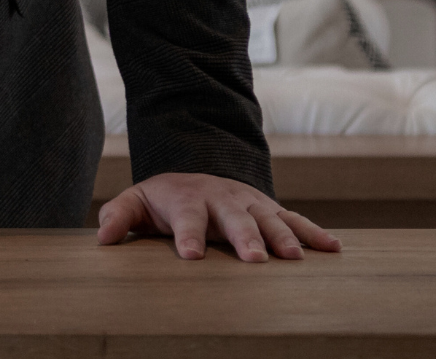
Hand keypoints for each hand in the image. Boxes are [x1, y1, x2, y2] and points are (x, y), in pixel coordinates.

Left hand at [95, 172, 340, 261]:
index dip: (188, 235)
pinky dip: (314, 233)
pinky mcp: (269, 209)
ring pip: (269, 219)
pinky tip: (333, 249)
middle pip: (234, 218)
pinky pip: (295, 220)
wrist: (195, 175)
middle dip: (245, 238)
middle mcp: (222, 198)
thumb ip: (119, 216)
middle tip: (254, 259)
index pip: (187, 218)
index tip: (190, 255)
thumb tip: (102, 237)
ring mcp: (249, 203)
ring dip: (283, 237)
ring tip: (294, 259)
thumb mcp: (136, 202)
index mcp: (188, 199)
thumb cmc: (163, 200)